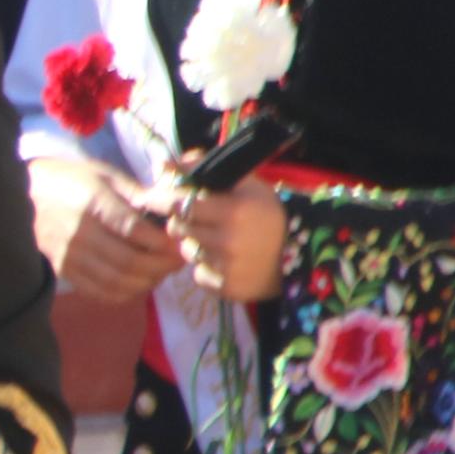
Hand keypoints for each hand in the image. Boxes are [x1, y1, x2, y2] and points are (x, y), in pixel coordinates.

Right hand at [30, 155, 176, 303]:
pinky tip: (138, 282)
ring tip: (161, 271)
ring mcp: (70, 255)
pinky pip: (100, 292)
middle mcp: (80, 233)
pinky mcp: (63, 270)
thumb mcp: (105, 176)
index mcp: (93, 203)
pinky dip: (125, 293)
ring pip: (117, 281)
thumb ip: (138, 195)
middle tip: (178, 260)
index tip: (181, 242)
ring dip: (147, 281)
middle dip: (162, 265)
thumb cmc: (70, 179)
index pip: (135, 231)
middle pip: (130, 261)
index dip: (164, 242)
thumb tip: (174, 208)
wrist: (24, 193)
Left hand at [168, 179, 289, 303]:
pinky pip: (198, 275)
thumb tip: (162, 165)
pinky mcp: (226, 288)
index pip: (179, 204)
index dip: (164, 200)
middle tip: (191, 218)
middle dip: (179, 221)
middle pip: (177, 228)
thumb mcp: (244, 183)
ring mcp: (227, 268)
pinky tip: (223, 260)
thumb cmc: (264, 214)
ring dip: (192, 243)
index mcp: (234, 210)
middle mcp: (229, 241)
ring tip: (214, 239)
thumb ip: (201, 168)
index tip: (157, 198)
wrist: (298, 257)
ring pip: (186, 251)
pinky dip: (204, 267)